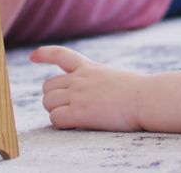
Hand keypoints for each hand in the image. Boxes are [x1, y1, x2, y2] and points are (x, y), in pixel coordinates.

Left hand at [30, 46, 146, 131]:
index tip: (32, 57)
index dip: (44, 54)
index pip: (60, 54)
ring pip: (48, 103)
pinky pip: (55, 119)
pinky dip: (60, 123)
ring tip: (72, 117)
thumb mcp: (116, 77)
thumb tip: (97, 91)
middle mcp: (80, 79)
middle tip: (67, 108)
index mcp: (89, 68)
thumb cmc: (141, 92)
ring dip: (55, 111)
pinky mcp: (80, 112)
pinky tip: (73, 125)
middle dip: (53, 98)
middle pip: (48, 87)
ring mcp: (78, 95)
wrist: (148, 98)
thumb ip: (99, 80)